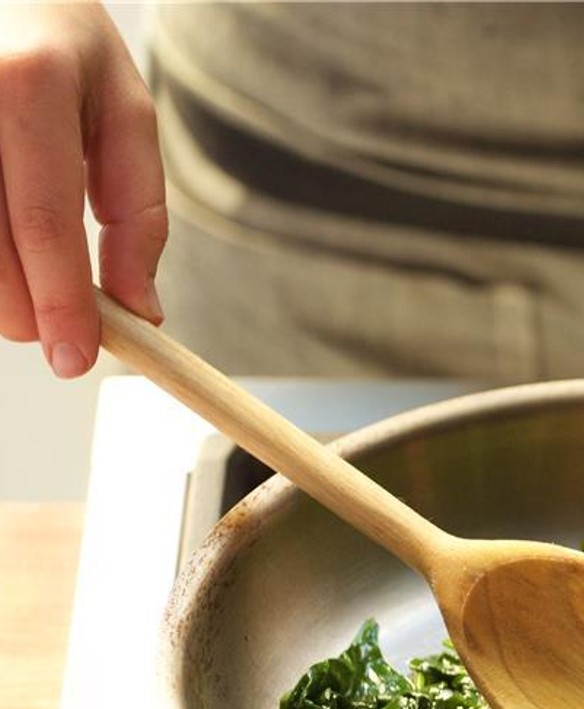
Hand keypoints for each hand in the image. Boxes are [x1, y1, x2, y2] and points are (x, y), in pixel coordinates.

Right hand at [0, 2, 165, 378]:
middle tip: (55, 330)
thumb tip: (139, 308)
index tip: (76, 357)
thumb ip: (136, 211)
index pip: (42, 217)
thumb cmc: (59, 45)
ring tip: (25, 281)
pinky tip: (0, 251)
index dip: (59, 300)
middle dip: (23, 307)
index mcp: (26, 81)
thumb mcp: (122, 111)